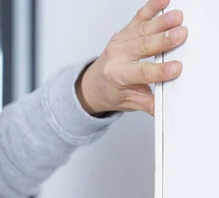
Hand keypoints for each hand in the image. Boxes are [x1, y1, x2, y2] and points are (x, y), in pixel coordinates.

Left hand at [77, 0, 186, 115]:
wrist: (94, 84)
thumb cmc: (112, 91)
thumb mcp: (129, 102)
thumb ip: (148, 104)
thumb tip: (165, 110)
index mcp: (118, 75)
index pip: (141, 73)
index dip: (159, 71)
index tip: (176, 68)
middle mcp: (117, 56)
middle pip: (143, 47)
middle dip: (163, 40)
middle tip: (181, 35)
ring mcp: (121, 41)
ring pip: (143, 30)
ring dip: (161, 23)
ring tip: (177, 17)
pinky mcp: (125, 31)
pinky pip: (139, 17)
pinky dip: (151, 8)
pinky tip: (163, 2)